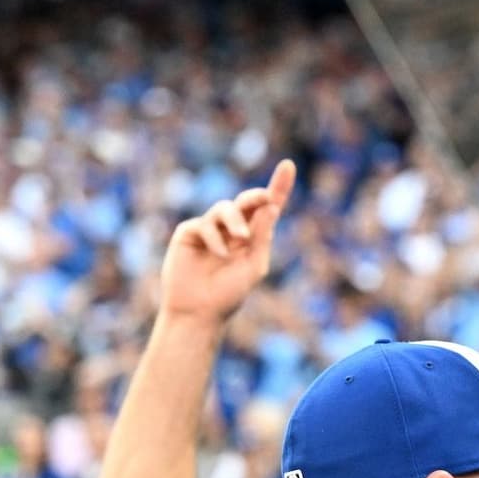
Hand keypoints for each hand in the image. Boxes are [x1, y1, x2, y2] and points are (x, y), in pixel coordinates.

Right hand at [158, 160, 294, 324]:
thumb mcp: (253, 265)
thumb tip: (271, 207)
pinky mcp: (189, 232)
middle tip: (265, 199)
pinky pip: (204, 225)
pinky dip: (215, 239)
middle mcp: (232, 228)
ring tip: (241, 238)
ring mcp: (210, 228)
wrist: (198, 311)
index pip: (267, 208)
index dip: (279, 186)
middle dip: (255, 197)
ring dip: (235, 220)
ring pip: (224, 208)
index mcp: (253, 236)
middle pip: (246, 202)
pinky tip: (219, 254)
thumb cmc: (229, 293)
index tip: (289, 165)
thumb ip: (262, 236)